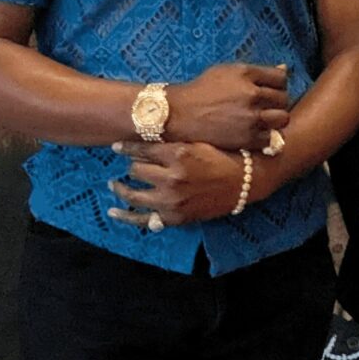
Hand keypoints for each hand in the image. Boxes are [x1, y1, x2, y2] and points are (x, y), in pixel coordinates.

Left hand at [108, 142, 248, 227]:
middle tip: (129, 164)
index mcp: (178, 154)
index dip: (126, 147)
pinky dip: (126, 216)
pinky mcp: (175, 217)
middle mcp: (172, 178)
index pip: (140, 150)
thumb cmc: (223, 157)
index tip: (116, 147)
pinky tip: (114, 211)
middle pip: (135, 170)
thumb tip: (142, 140)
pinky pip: (144, 219)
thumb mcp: (198, 142)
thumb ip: (171, 142)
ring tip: (115, 184)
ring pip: (134, 194)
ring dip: (121, 188)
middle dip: (131, 166)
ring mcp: (172, 200)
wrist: (245, 181)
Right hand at [166, 63, 289, 148]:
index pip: (281, 78)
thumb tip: (285, 69)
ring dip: (275, 120)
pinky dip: (264, 136)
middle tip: (264, 107)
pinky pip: (270, 137)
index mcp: (246, 73)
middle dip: (276, 103)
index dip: (278, 85)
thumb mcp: (227, 71)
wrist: (179, 115)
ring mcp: (250, 117)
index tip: (269, 91)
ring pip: (282, 118)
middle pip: (284, 98)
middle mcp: (251, 93)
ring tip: (263, 121)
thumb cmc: (202, 91)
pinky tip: (253, 133)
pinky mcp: (247, 138)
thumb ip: (256, 71)